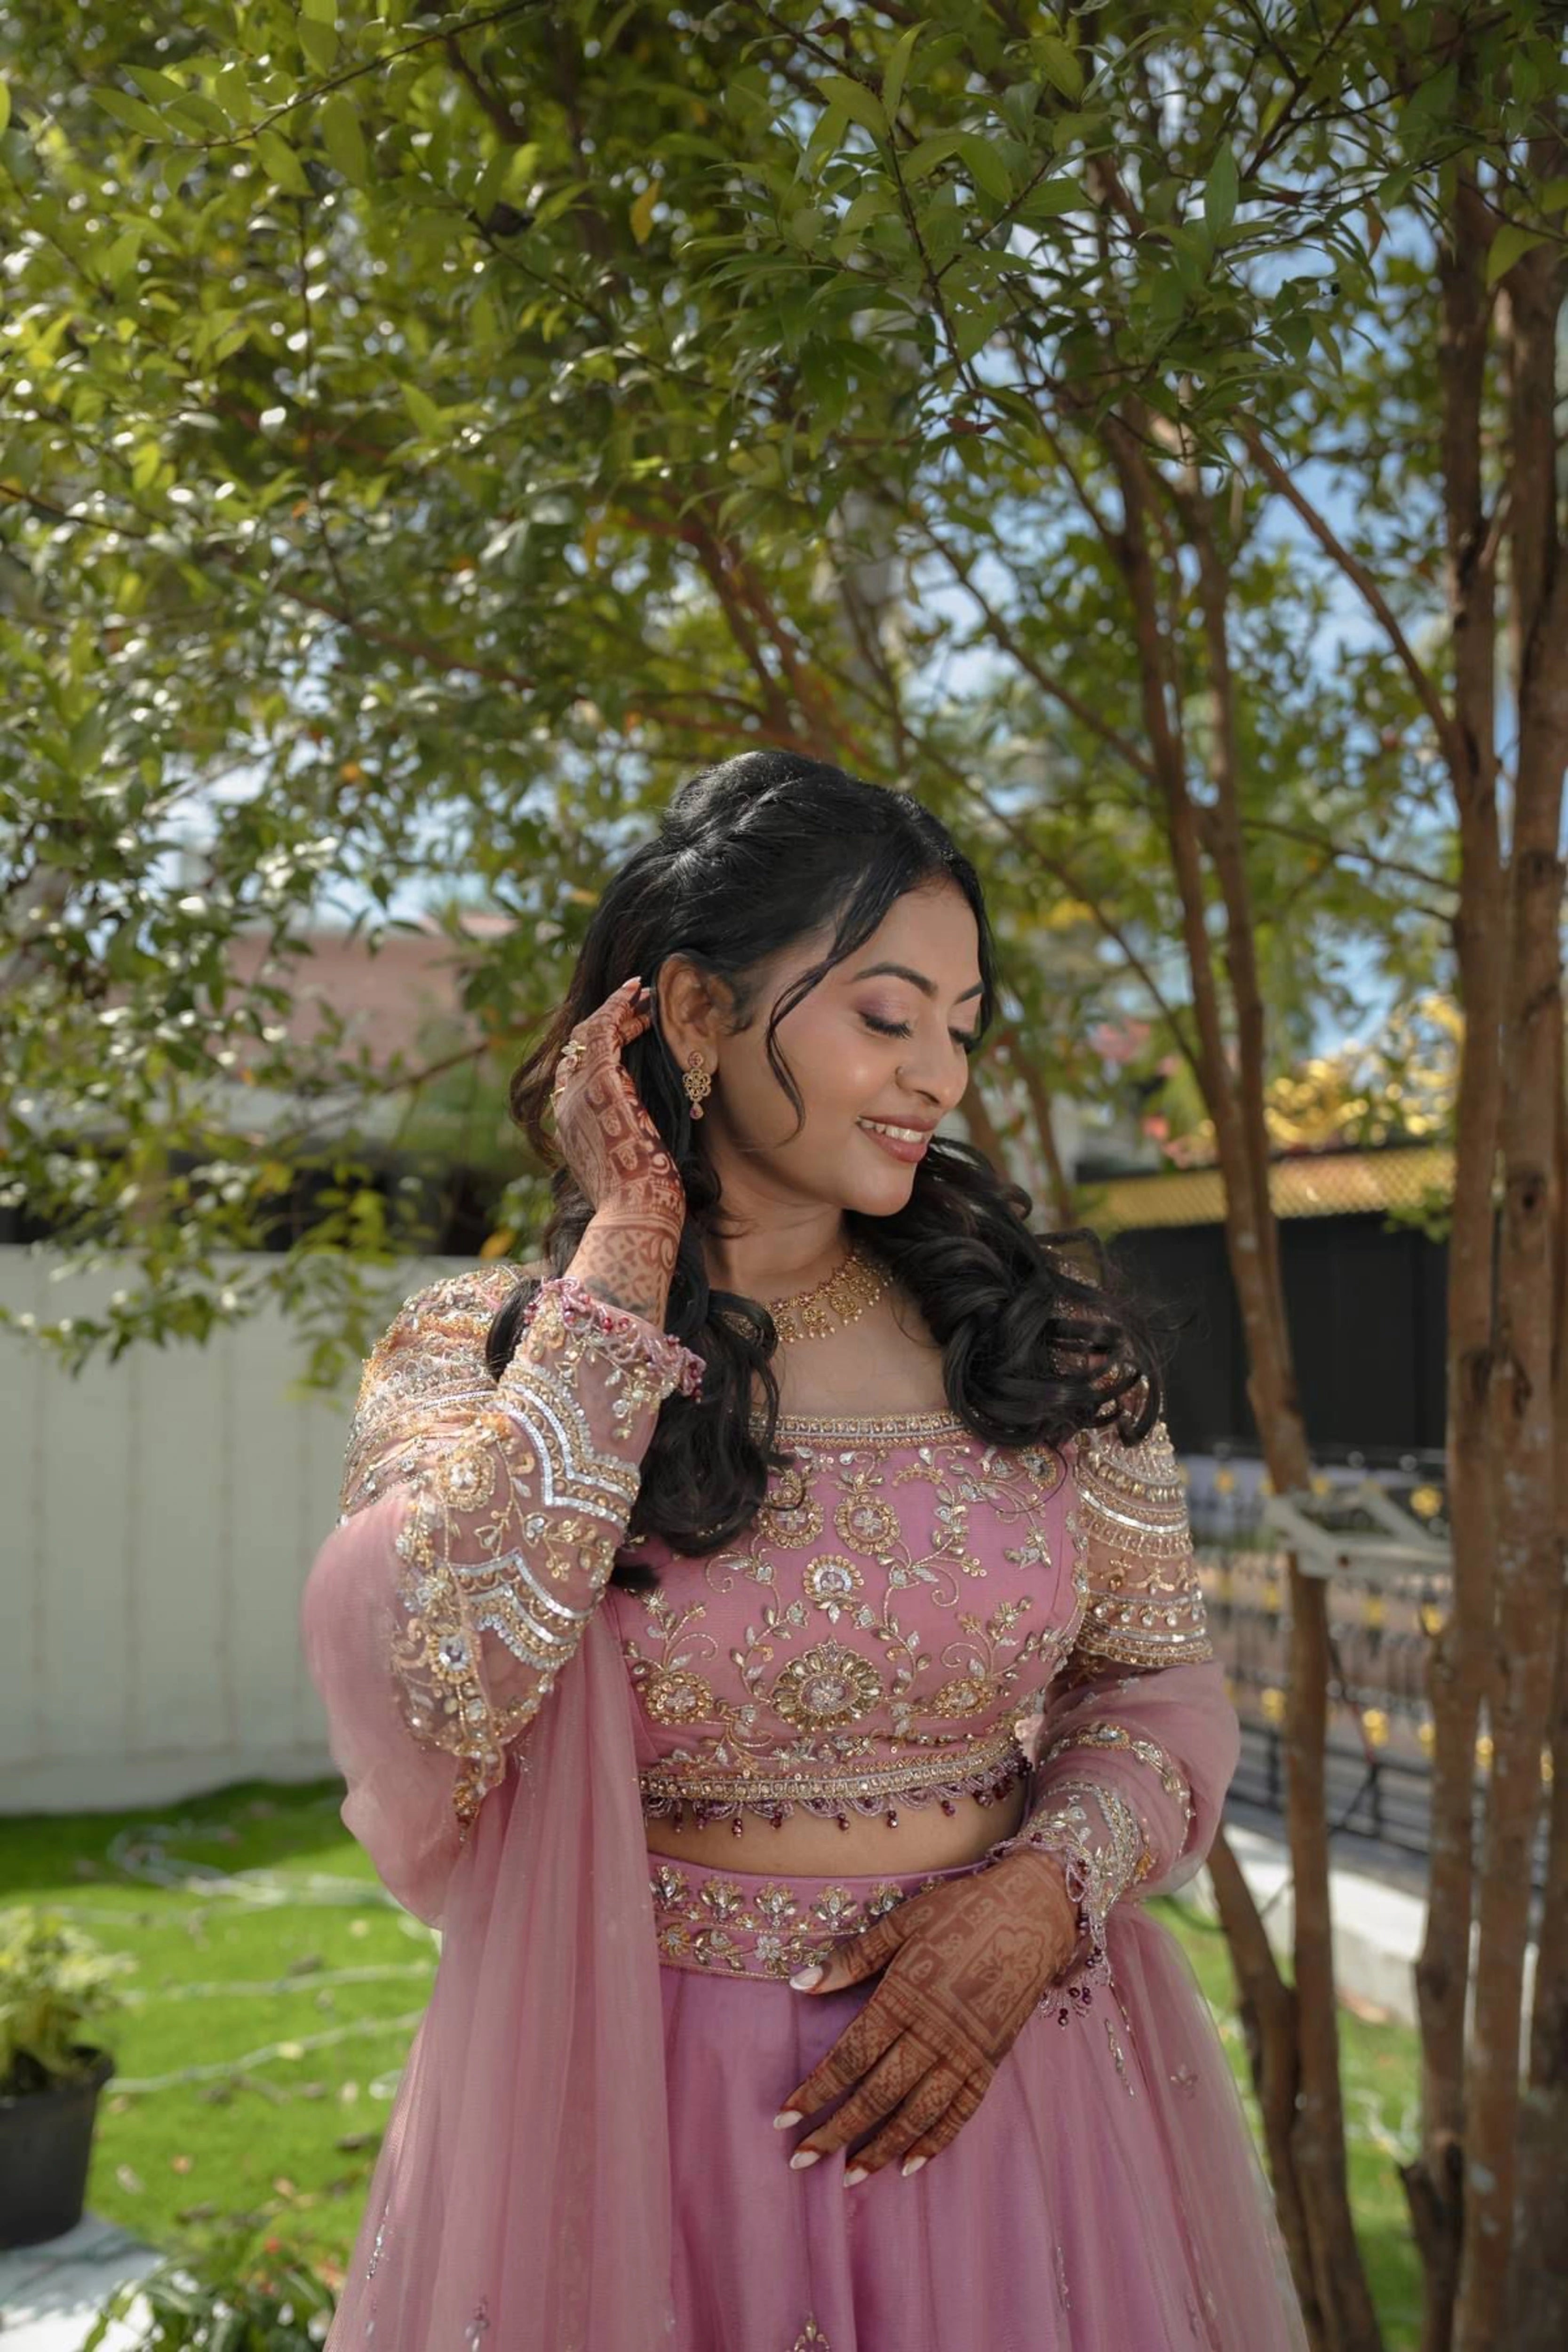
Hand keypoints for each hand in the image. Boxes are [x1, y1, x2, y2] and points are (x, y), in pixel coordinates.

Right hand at [551, 978, 682, 1220]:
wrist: (636, 1215)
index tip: (627, 1031)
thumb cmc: (642, 1202)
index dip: (598, 1049)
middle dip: (606, 1022)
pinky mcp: (599, 1086)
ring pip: (587, 1036)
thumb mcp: (627, 1167)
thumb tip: (648, 1134)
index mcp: (570, 1129)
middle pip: (577, 1050)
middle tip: (636, 1003)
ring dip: (615, 1011)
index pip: (573, 1076)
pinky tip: (635, 994)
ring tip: (642, 994)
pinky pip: (602, 1033)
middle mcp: (565, 1109)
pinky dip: (617, 1009)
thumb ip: (626, 1143)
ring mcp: (577, 1096)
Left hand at [772, 1852, 1079, 2185]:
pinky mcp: (990, 2062)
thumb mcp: (901, 1923)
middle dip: (837, 2131)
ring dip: (881, 2148)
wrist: (1032, 1915)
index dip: (814, 2090)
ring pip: (916, 2114)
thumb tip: (798, 1982)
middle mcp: (932, 2034)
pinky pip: (961, 2113)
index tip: (783, 2118)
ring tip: (852, 2175)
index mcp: (903, 1998)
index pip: (849, 2057)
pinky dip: (936, 2142)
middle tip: (802, 2159)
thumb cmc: (960, 1913)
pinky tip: (912, 2165)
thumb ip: (853, 1958)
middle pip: (876, 2094)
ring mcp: (965, 2053)